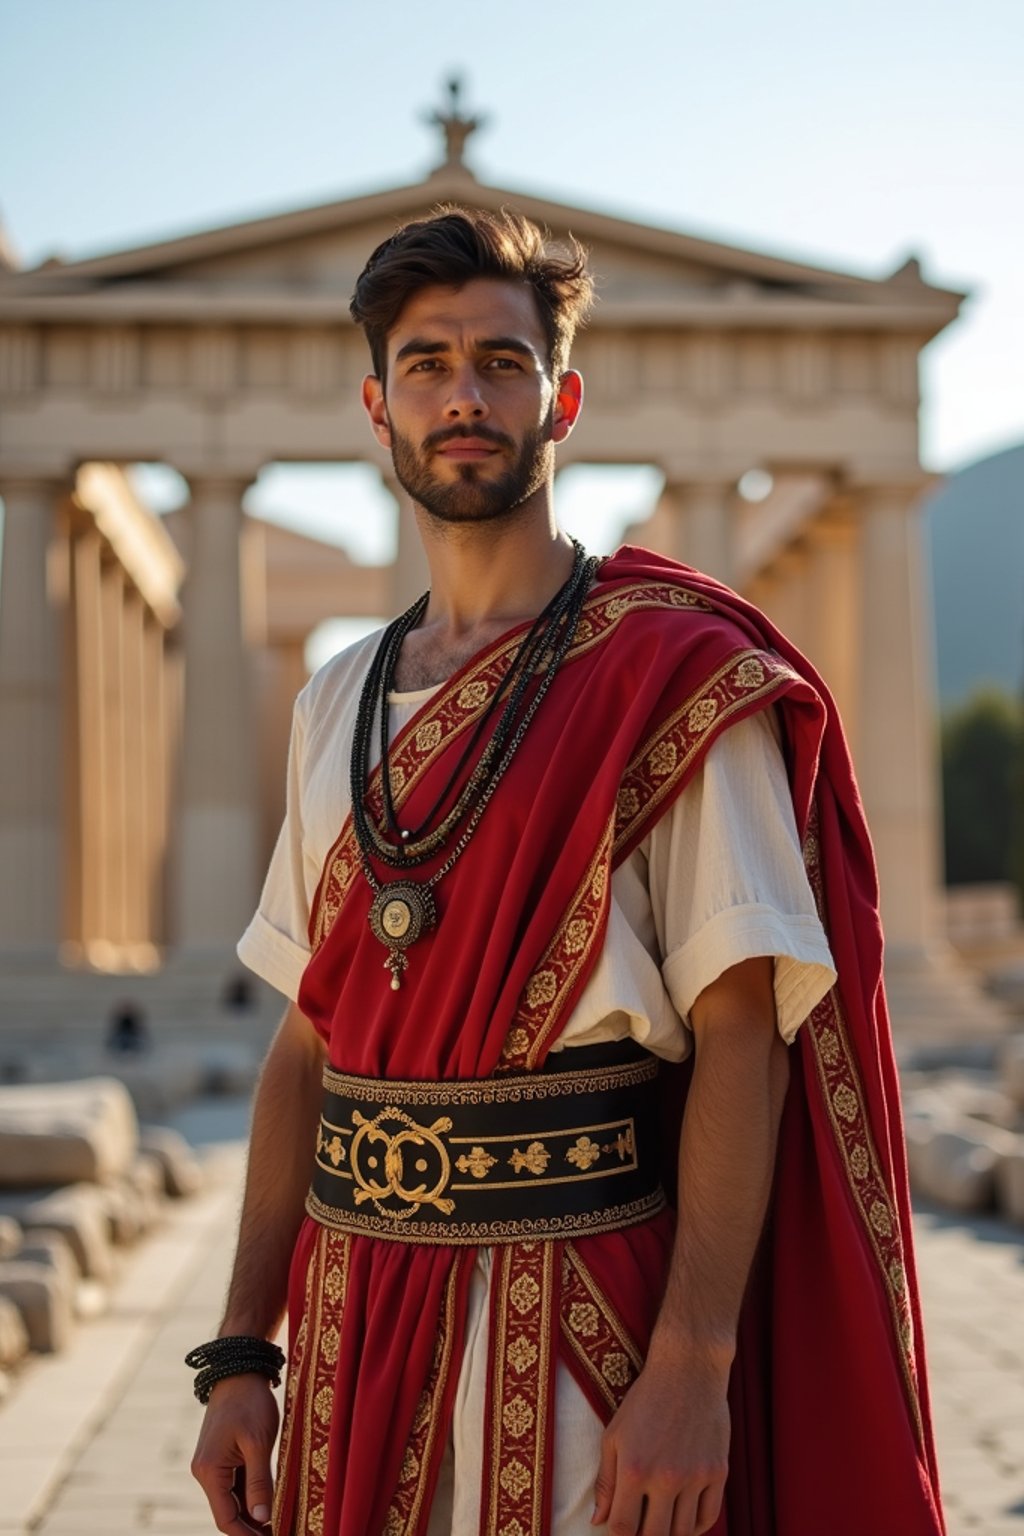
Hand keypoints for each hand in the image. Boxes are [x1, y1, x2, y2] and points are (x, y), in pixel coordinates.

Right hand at [191, 1374, 279, 1532]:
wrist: (239, 1369)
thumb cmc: (249, 1402)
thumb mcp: (259, 1442)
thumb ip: (260, 1482)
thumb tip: (262, 1519)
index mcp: (209, 1471)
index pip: (226, 1518)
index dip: (248, 1535)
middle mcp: (205, 1471)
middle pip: (228, 1512)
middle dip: (252, 1527)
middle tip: (281, 1529)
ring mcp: (212, 1464)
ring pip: (233, 1499)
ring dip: (253, 1512)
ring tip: (279, 1520)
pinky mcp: (221, 1456)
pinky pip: (236, 1484)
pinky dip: (251, 1495)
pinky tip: (271, 1501)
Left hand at [591, 1350, 729, 1535]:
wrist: (688, 1369)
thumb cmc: (645, 1400)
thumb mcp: (614, 1435)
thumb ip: (605, 1481)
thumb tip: (598, 1521)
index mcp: (634, 1468)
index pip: (623, 1528)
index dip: (618, 1534)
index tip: (621, 1527)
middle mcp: (666, 1477)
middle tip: (642, 1525)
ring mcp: (696, 1476)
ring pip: (683, 1532)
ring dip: (671, 1533)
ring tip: (662, 1522)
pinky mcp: (718, 1471)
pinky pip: (709, 1517)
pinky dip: (696, 1527)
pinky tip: (684, 1520)